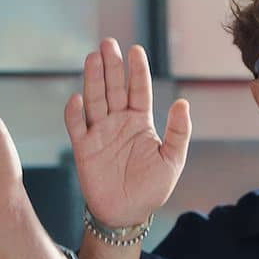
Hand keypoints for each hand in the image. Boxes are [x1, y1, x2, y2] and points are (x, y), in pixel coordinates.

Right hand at [65, 39, 189, 228]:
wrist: (127, 214)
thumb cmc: (151, 188)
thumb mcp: (172, 160)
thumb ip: (178, 132)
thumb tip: (182, 103)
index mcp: (140, 122)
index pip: (138, 90)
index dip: (137, 70)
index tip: (136, 50)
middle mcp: (119, 122)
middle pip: (114, 88)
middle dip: (112, 66)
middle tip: (108, 43)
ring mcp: (100, 133)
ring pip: (95, 100)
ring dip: (93, 80)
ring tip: (93, 58)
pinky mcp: (84, 148)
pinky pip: (77, 127)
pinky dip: (75, 113)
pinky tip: (77, 98)